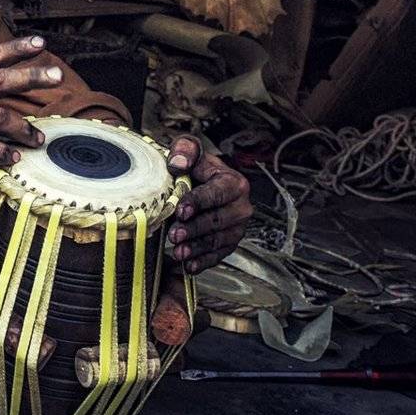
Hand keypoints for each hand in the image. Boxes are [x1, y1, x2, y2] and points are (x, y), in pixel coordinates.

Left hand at [164, 135, 251, 273]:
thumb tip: (178, 163)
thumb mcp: (189, 149)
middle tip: (174, 234)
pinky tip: (189, 265)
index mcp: (234, 183)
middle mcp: (241, 207)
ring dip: (197, 248)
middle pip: (217, 220)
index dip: (198, 202)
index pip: (217, 193)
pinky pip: (218, 255)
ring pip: (218, 240)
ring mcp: (237, 227)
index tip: (180, 210)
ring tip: (178, 252)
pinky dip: (203, 262)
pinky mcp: (229, 243)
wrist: (199, 181)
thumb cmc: (194, 166)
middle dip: (194, 229)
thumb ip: (184, 150)